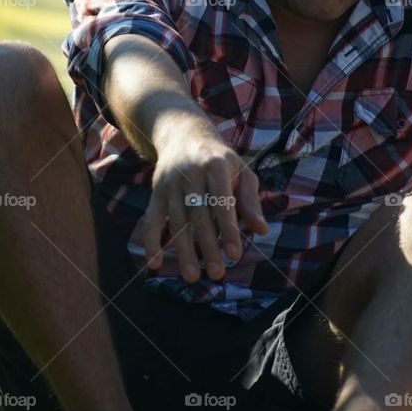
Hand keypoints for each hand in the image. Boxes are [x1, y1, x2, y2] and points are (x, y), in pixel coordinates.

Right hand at [142, 129, 267, 282]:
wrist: (184, 133)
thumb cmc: (220, 159)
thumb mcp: (242, 170)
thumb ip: (250, 200)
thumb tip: (261, 230)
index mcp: (216, 167)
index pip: (222, 203)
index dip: (228, 230)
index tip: (234, 254)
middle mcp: (191, 174)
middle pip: (199, 216)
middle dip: (207, 247)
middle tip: (216, 274)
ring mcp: (170, 184)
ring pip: (176, 222)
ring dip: (183, 251)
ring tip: (192, 277)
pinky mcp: (156, 192)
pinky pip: (151, 220)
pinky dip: (150, 242)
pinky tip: (154, 264)